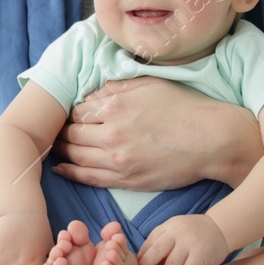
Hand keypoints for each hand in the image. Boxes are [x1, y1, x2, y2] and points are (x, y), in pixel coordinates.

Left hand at [51, 76, 260, 189]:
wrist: (211, 140)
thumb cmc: (183, 107)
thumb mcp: (148, 85)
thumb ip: (116, 88)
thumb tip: (92, 93)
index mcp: (115, 107)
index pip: (78, 111)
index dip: (69, 113)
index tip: (64, 115)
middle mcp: (112, 134)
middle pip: (72, 134)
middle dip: (59, 132)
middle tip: (51, 132)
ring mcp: (118, 159)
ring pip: (76, 156)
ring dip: (61, 152)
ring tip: (53, 148)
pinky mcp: (126, 179)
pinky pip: (89, 177)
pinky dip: (71, 172)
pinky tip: (61, 168)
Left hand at [137, 215, 229, 264]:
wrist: (220, 228)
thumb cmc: (192, 235)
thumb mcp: (174, 232)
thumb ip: (160, 244)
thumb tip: (142, 264)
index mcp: (166, 228)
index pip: (148, 244)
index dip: (141, 260)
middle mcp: (176, 233)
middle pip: (156, 252)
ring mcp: (189, 242)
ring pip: (171, 264)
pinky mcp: (202, 253)